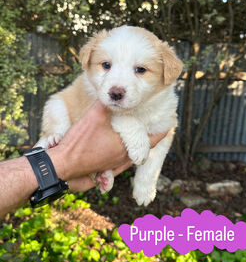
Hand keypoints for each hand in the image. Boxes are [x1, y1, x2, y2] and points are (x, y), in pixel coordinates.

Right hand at [47, 101, 166, 191]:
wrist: (62, 165)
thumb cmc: (79, 142)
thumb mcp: (94, 116)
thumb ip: (106, 103)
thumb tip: (113, 91)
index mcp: (127, 147)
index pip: (154, 139)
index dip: (162, 129)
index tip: (168, 122)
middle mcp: (124, 159)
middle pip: (144, 147)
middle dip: (148, 135)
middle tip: (151, 124)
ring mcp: (114, 165)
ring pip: (133, 154)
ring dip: (136, 144)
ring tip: (137, 133)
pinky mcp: (105, 169)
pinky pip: (121, 161)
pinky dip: (125, 152)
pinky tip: (119, 145)